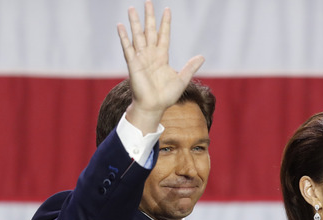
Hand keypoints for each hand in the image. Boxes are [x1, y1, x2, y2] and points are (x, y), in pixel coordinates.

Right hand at [117, 1, 204, 132]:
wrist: (154, 106)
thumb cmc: (166, 96)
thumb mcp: (182, 79)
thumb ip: (190, 67)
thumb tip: (202, 57)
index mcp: (162, 57)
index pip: (164, 35)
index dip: (165, 23)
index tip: (167, 10)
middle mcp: (150, 54)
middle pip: (149, 31)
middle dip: (149, 17)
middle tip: (148, 1)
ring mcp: (141, 58)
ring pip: (137, 35)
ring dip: (135, 22)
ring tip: (132, 8)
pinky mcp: (133, 64)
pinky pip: (127, 48)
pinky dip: (123, 37)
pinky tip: (120, 26)